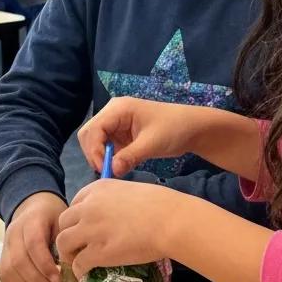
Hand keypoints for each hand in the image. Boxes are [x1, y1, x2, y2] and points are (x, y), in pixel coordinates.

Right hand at [0, 192, 65, 281]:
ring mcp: (5, 245)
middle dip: (39, 281)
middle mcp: (13, 232)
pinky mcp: (2, 257)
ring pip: (9, 271)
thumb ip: (66, 243)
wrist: (33, 207)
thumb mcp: (64, 222)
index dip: (45, 265)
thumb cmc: (53, 216)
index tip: (59, 279)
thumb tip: (73, 270)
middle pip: (19, 261)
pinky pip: (5, 277)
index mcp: (31, 220)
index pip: (33, 244)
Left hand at [55, 180, 187, 278]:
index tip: (84, 227)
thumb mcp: (130, 191)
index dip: (77, 218)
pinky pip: (78, 263)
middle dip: (68, 234)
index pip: (74, 203)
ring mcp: (91, 229)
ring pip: (63, 243)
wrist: (169, 220)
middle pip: (63, 222)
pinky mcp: (98, 252)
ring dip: (68, 254)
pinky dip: (79, 270)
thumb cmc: (160, 204)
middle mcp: (88, 207)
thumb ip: (115, 200)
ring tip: (77, 260)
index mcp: (97, 188)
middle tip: (77, 246)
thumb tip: (114, 214)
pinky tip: (85, 273)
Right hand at [78, 98, 210, 176]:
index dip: (94, 150)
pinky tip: (119, 166)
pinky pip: (106, 146)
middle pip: (89, 134)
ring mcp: (116, 123)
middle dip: (94, 154)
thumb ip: (129, 156)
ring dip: (100, 157)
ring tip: (114, 170)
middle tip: (107, 172)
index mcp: (119, 108)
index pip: (94, 129)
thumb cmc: (174, 129)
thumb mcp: (152, 144)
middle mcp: (113, 112)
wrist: (192, 128)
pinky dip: (109, 157)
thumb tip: (111, 170)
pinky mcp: (121, 133)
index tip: (104, 170)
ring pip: (95, 141)